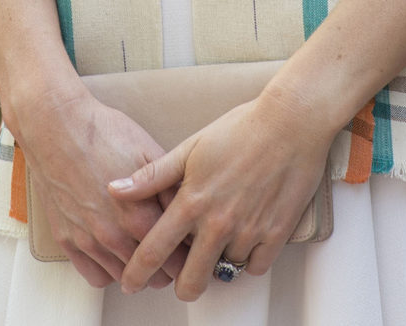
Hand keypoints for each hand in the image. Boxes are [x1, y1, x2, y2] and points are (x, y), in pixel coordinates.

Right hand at [13, 85, 188, 289]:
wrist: (56, 126)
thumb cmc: (103, 132)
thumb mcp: (148, 151)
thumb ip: (169, 186)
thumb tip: (190, 208)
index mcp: (137, 214)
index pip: (174, 256)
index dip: (187, 255)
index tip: (189, 248)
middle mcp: (112, 235)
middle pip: (152, 274)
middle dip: (167, 266)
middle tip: (171, 251)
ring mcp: (87, 240)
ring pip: (124, 278)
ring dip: (138, 271)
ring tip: (145, 252)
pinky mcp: (66, 240)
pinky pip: (94, 276)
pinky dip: (108, 271)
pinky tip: (115, 254)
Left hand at [110, 90, 333, 300]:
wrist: (290, 122)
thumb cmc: (240, 129)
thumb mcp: (191, 147)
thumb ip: (153, 175)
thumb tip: (115, 189)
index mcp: (192, 202)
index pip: (154, 250)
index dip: (137, 272)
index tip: (130, 283)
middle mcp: (218, 224)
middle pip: (191, 281)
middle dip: (181, 284)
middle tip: (181, 275)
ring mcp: (248, 232)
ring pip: (225, 271)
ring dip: (219, 261)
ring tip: (220, 239)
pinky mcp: (276, 235)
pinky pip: (256, 267)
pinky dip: (249, 258)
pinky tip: (245, 237)